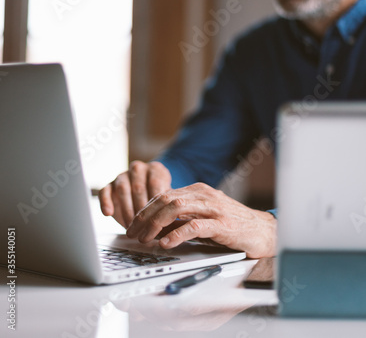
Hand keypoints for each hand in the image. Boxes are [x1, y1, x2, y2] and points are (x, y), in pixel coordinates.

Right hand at [98, 161, 171, 227]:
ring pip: (122, 189)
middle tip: (143, 227)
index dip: (155, 203)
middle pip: (138, 187)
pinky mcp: (110, 184)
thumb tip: (172, 228)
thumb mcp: (168, 198)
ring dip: (126, 209)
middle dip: (140, 209)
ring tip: (130, 225)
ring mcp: (123, 175)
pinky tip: (108, 213)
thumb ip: (168, 207)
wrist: (147, 192)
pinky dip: (105, 202)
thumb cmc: (160, 198)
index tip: (156, 219)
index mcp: (156, 169)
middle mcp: (139, 169)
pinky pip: (105, 191)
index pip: (155, 183)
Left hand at [126, 182, 276, 257]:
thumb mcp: (204, 216)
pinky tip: (166, 243)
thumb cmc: (233, 225)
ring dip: (156, 224)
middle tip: (133, 233)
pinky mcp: (223, 224)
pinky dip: (177, 234)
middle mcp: (204, 195)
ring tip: (145, 239)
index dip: (145, 210)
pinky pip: (195, 226)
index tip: (133, 225)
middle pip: (165, 199)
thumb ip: (184, 216)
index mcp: (198, 191)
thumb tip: (157, 226)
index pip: (163, 195)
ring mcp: (213, 208)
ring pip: (176, 208)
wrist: (263, 231)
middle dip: (145, 217)